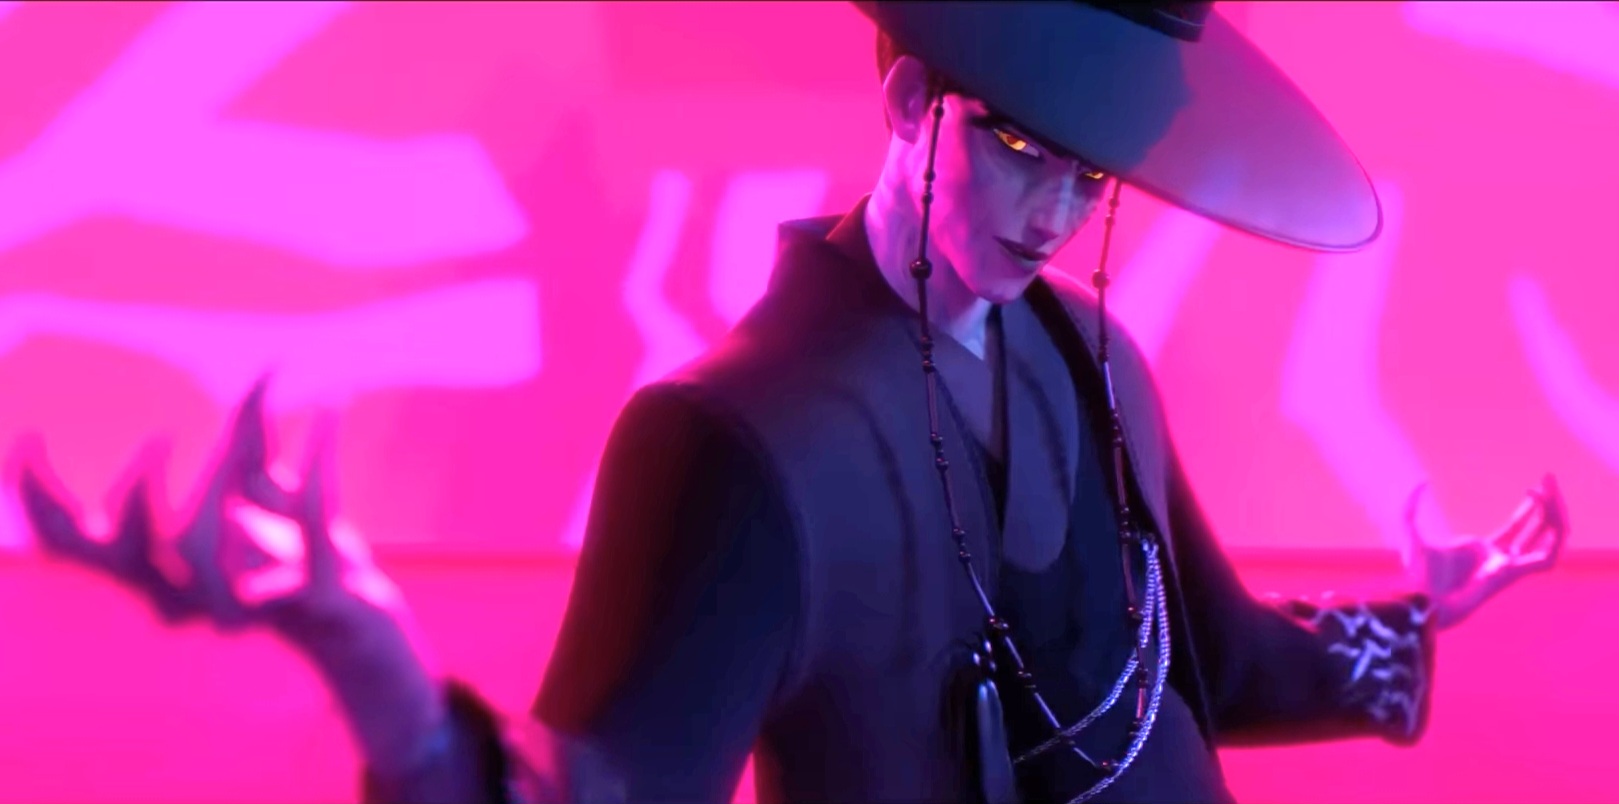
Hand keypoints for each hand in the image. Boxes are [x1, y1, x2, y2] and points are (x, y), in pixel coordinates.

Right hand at [10, 378, 446, 773]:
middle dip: (133, 498)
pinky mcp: (310, 596)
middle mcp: (187, 592)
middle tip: (157, 439)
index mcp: (155, 565)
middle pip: (126, 560)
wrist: (353, 613)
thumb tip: (264, 362)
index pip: (72, 546)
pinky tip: (327, 410)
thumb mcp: (263, 486)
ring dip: (220, 480)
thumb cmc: (288, 548)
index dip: (39, 501)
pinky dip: (318, 466)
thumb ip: (249, 431)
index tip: (26, 438)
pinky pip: (313, 534)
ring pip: (206, 554)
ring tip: (241, 420)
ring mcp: (243, 602)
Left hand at [1403, 473, 1567, 630]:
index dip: (1530, 507)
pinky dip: (1556, 538)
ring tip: (1551, 493)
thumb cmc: (1417, 573)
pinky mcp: (1513, 575)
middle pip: (1538, 529)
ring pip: (1550, 540)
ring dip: (1556, 516)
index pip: (1518, 525)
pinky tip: (1553, 517)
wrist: (1424, 599)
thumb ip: (1411, 506)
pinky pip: (1547, 558)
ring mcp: (1510, 567)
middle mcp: (1502, 558)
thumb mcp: (1411, 530)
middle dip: (1547, 505)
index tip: (1534, 487)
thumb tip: (1423, 482)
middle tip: (1548, 479)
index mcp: (1484, 549)